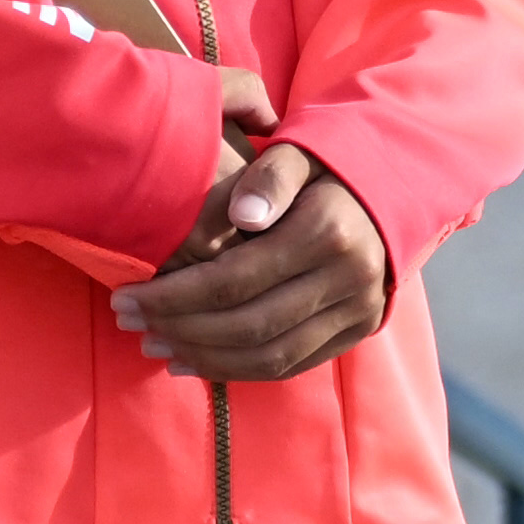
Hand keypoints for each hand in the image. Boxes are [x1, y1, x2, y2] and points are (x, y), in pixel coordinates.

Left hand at [123, 140, 396, 384]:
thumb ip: (269, 178)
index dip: (173, 296)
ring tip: (156, 346)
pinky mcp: (358, 330)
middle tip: (130, 322)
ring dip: (206, 357)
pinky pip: (293, 364)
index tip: (125, 297)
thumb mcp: (300, 153)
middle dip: (179, 328)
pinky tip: (196, 362)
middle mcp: (348, 279)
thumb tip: (241, 216)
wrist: (398, 193)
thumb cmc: (329, 168)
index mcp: (327, 232)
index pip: (234, 279)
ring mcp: (358, 310)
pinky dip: (240, 370)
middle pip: (248, 323)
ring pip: (270, 354)